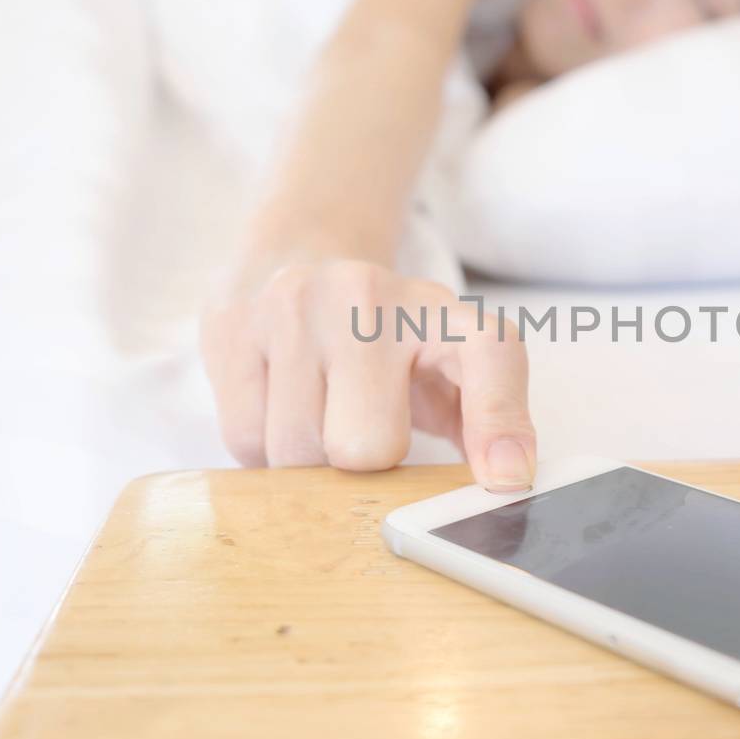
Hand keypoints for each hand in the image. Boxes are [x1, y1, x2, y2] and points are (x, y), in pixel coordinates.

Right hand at [200, 258, 535, 490]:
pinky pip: (246, 439)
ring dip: (308, 464)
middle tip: (363, 433)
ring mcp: (296, 305)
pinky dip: (263, 449)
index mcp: (443, 311)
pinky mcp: (233, 324)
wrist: (300, 255)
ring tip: (319, 417)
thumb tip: (505, 483)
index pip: (491, 355)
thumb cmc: (385, 338)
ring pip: (297, 452)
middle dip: (363, 464)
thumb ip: (480, 423)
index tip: (506, 478)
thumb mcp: (446, 366)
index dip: (499, 420)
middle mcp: (370, 296)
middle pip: (365, 446)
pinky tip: (279, 408)